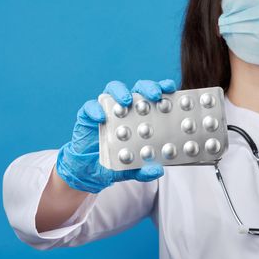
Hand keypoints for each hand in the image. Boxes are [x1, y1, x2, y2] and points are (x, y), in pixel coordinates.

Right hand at [55, 79, 176, 192]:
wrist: (90, 172)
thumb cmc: (114, 164)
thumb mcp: (132, 170)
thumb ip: (144, 170)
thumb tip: (159, 170)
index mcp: (140, 117)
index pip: (152, 98)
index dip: (162, 89)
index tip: (170, 88)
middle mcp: (124, 109)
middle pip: (137, 89)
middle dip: (146, 87)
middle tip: (154, 95)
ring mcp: (105, 110)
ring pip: (113, 90)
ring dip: (120, 92)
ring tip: (126, 101)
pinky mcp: (87, 116)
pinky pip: (90, 107)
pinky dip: (95, 109)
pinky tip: (101, 117)